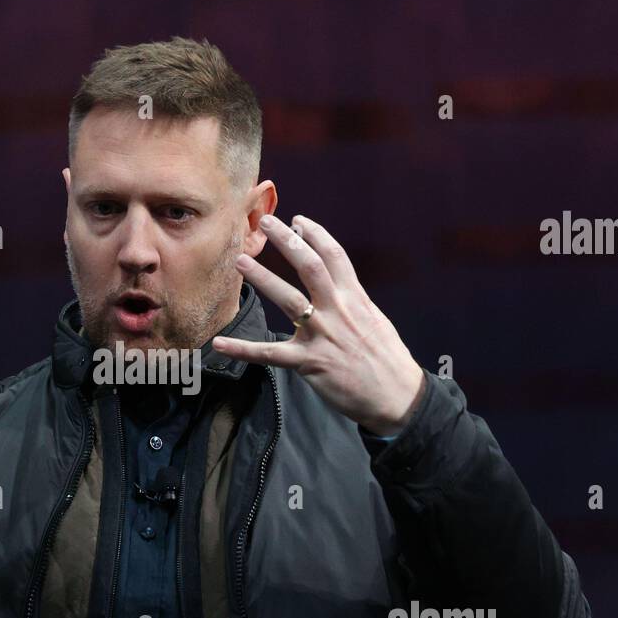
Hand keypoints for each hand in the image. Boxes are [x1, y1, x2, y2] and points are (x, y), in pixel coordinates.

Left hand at [212, 213, 424, 436]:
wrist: (397, 396)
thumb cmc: (387, 360)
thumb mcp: (375, 321)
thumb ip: (354, 303)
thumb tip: (340, 288)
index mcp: (356, 299)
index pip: (335, 257)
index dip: (316, 235)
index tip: (298, 220)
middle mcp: (338, 310)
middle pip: (310, 266)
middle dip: (287, 242)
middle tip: (265, 222)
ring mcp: (322, 335)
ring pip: (288, 299)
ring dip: (263, 278)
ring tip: (241, 262)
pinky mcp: (309, 362)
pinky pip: (270, 354)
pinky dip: (243, 350)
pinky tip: (219, 344)